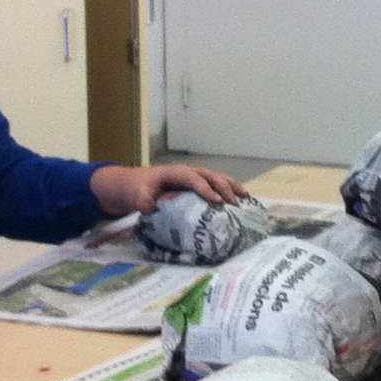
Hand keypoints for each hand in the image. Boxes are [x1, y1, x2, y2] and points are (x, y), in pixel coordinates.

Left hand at [90, 162, 248, 217]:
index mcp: (174, 173)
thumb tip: (152, 208)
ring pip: (217, 178)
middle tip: (234, 204)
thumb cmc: (137, 188)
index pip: (193, 178)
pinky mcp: (197, 185)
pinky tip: (241, 199)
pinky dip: (229, 190)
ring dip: (231, 186)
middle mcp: (188, 173)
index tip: (216, 201)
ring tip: (245, 197)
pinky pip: (216, 185)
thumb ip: (143, 201)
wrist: (134, 184)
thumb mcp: (136, 195)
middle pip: (210, 176)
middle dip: (224, 188)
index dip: (205, 189)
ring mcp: (194, 177)